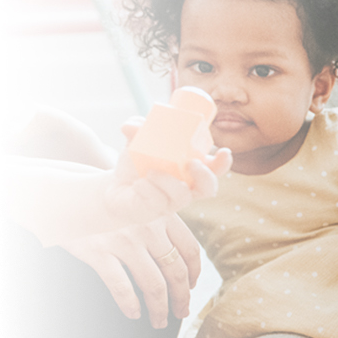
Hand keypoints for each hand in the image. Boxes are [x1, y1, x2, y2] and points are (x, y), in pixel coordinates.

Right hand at [59, 214, 201, 327]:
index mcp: (163, 213)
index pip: (189, 249)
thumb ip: (162, 221)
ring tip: (159, 320)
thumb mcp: (141, 201)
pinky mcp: (98, 251)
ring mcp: (123, 240)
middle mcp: (147, 227)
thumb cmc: (108, 201)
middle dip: (181, 297)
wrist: (66, 193)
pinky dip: (130, 304)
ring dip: (159, 308)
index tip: (191, 287)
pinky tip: (133, 313)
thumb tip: (180, 255)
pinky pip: (121, 286)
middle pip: (176, 271)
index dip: (194, 273)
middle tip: (180, 313)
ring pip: (153, 284)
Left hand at [108, 118, 230, 225]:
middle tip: (192, 163)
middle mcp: (186, 189)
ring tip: (151, 171)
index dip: (224, 162)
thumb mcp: (137, 143)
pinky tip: (138, 184)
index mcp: (190, 170)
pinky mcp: (153, 212)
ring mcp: (171, 203)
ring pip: (181, 197)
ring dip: (168, 182)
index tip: (224, 151)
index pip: (216, 169)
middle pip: (208, 188)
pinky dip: (147, 190)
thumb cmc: (135, 164)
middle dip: (205, 176)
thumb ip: (137, 129)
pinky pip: (156, 203)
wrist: (113, 189)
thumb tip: (130, 125)